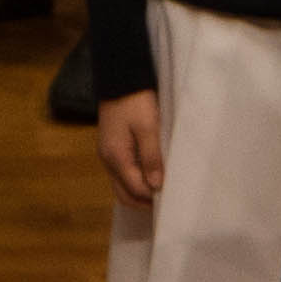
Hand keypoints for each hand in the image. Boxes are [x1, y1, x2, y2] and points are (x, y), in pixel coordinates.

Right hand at [97, 86, 165, 204]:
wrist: (120, 79)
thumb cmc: (135, 101)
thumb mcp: (148, 127)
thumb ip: (151, 157)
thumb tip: (157, 186)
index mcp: (116, 157)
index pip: (135, 189)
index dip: (153, 197)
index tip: (172, 199)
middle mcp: (108, 161)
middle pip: (124, 194)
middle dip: (144, 202)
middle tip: (167, 202)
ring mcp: (109, 156)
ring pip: (122, 186)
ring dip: (140, 192)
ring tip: (162, 192)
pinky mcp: (113, 149)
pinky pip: (123, 174)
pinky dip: (136, 181)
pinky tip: (151, 177)